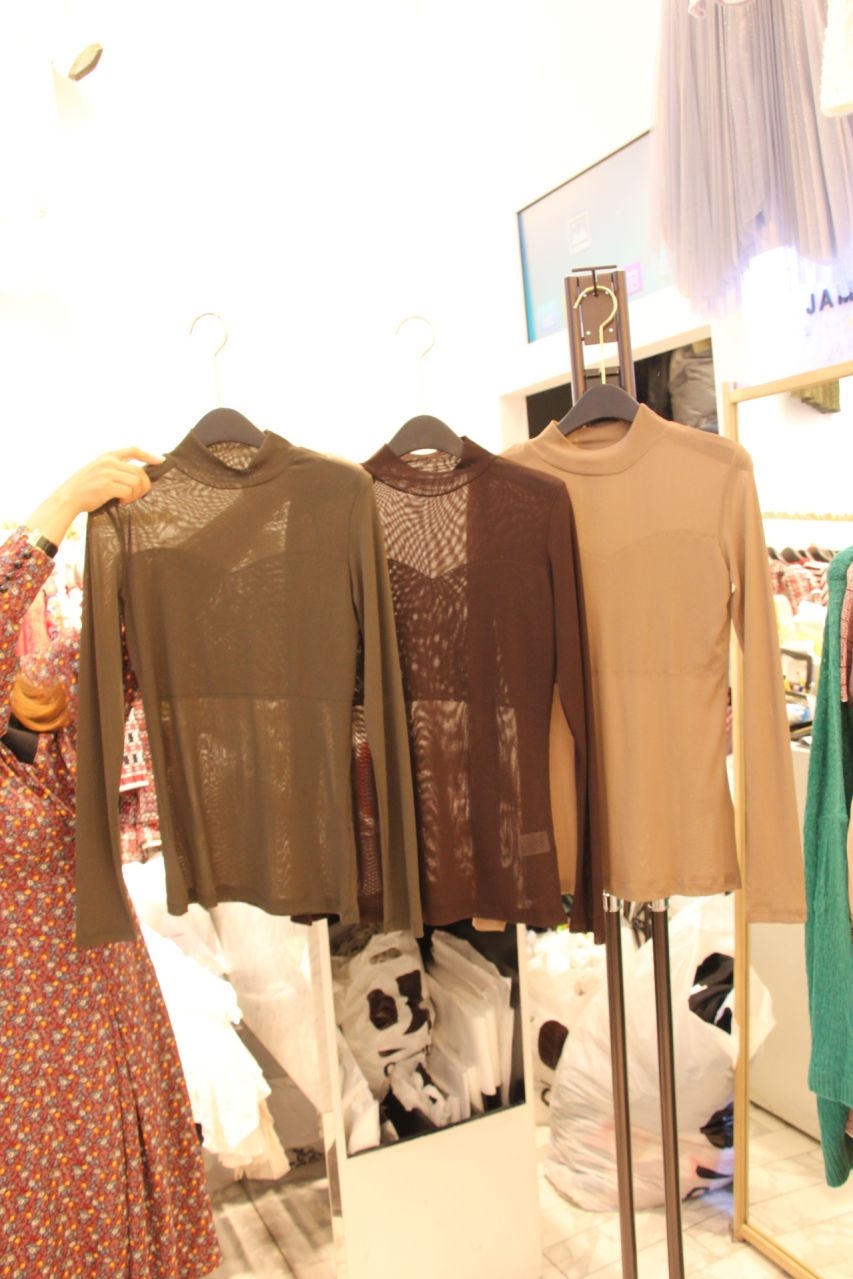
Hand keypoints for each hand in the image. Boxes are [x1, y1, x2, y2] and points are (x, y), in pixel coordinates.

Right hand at [26, 447, 164, 546]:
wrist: (67, 498)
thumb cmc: (84, 489)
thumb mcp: (98, 471)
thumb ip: (115, 469)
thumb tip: (138, 476)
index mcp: (107, 456)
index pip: (133, 450)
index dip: (149, 455)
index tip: (160, 460)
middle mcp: (108, 462)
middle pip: (140, 471)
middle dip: (144, 486)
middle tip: (138, 495)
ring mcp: (107, 473)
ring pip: (137, 482)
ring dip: (135, 494)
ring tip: (126, 499)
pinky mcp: (107, 485)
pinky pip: (129, 491)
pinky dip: (128, 499)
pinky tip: (120, 501)